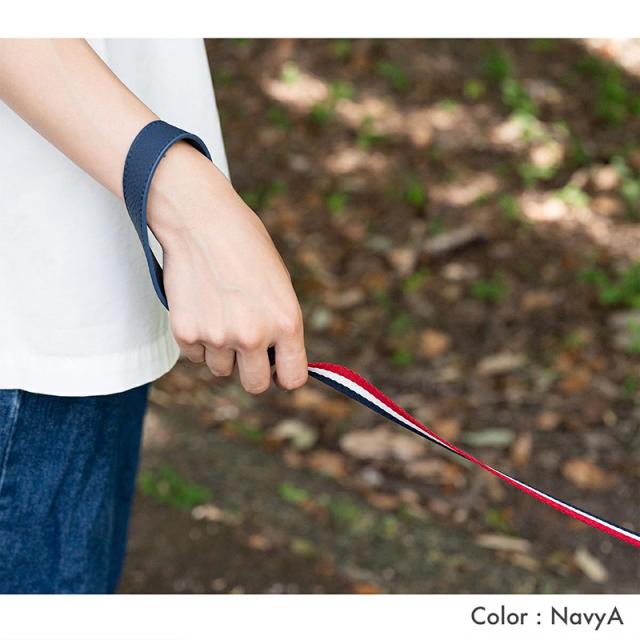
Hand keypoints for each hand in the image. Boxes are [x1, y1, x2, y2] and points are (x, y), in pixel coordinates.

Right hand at [147, 142, 307, 393]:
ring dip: (221, 352)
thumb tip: (276, 359)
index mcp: (286, 322)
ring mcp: (218, 337)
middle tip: (246, 349)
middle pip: (255, 385)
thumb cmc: (246, 246)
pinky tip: (200, 307)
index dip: (285, 373)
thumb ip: (280, 325)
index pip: (293, 378)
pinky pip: (195, 355)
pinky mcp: (185, 333)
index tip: (277, 366)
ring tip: (220, 313)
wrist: (201, 220)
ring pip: (221, 369)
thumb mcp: (278, 284)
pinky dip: (197, 339)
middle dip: (252, 371)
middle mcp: (254, 336)